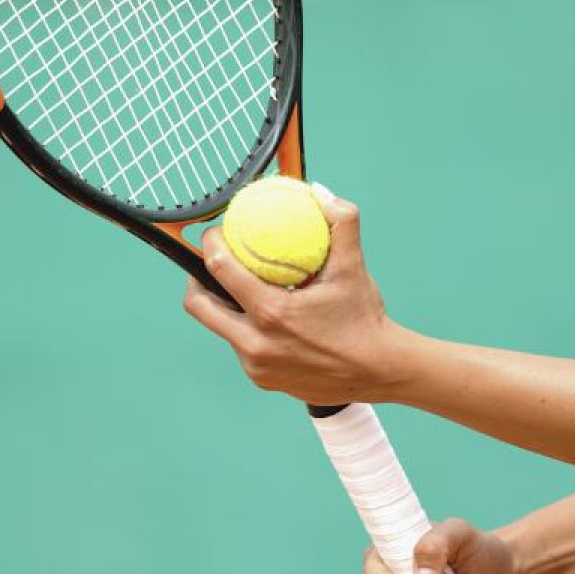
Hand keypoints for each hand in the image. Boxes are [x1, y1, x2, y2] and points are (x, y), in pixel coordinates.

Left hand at [183, 184, 410, 405]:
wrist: (377, 372)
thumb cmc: (364, 319)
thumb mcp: (354, 268)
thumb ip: (341, 223)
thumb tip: (321, 193)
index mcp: (271, 312)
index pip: (219, 269)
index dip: (210, 243)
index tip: (216, 231)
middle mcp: (256, 343)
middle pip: (199, 305)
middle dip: (197, 279)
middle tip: (213, 262)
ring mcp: (256, 366)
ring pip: (222, 328)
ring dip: (226, 305)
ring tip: (239, 285)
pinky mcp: (262, 380)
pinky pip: (242, 347)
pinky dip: (248, 328)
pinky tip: (267, 316)